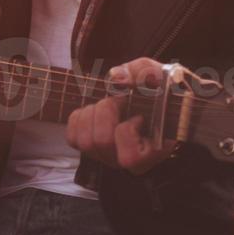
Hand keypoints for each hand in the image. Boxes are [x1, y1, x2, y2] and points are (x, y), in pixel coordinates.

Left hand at [66, 58, 182, 174]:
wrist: (153, 95)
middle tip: (121, 100)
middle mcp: (128, 161)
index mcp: (151, 153)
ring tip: (109, 104)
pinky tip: (96, 111)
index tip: (140, 115)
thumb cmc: (160, 89)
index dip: (128, 129)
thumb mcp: (160, 75)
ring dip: (93, 113)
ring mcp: (108, 157)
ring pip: (85, 142)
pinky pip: (73, 138)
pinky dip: (79, 118)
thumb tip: (115, 79)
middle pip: (102, 142)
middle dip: (107, 110)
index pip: (130, 158)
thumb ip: (144, 74)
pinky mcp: (91, 149)